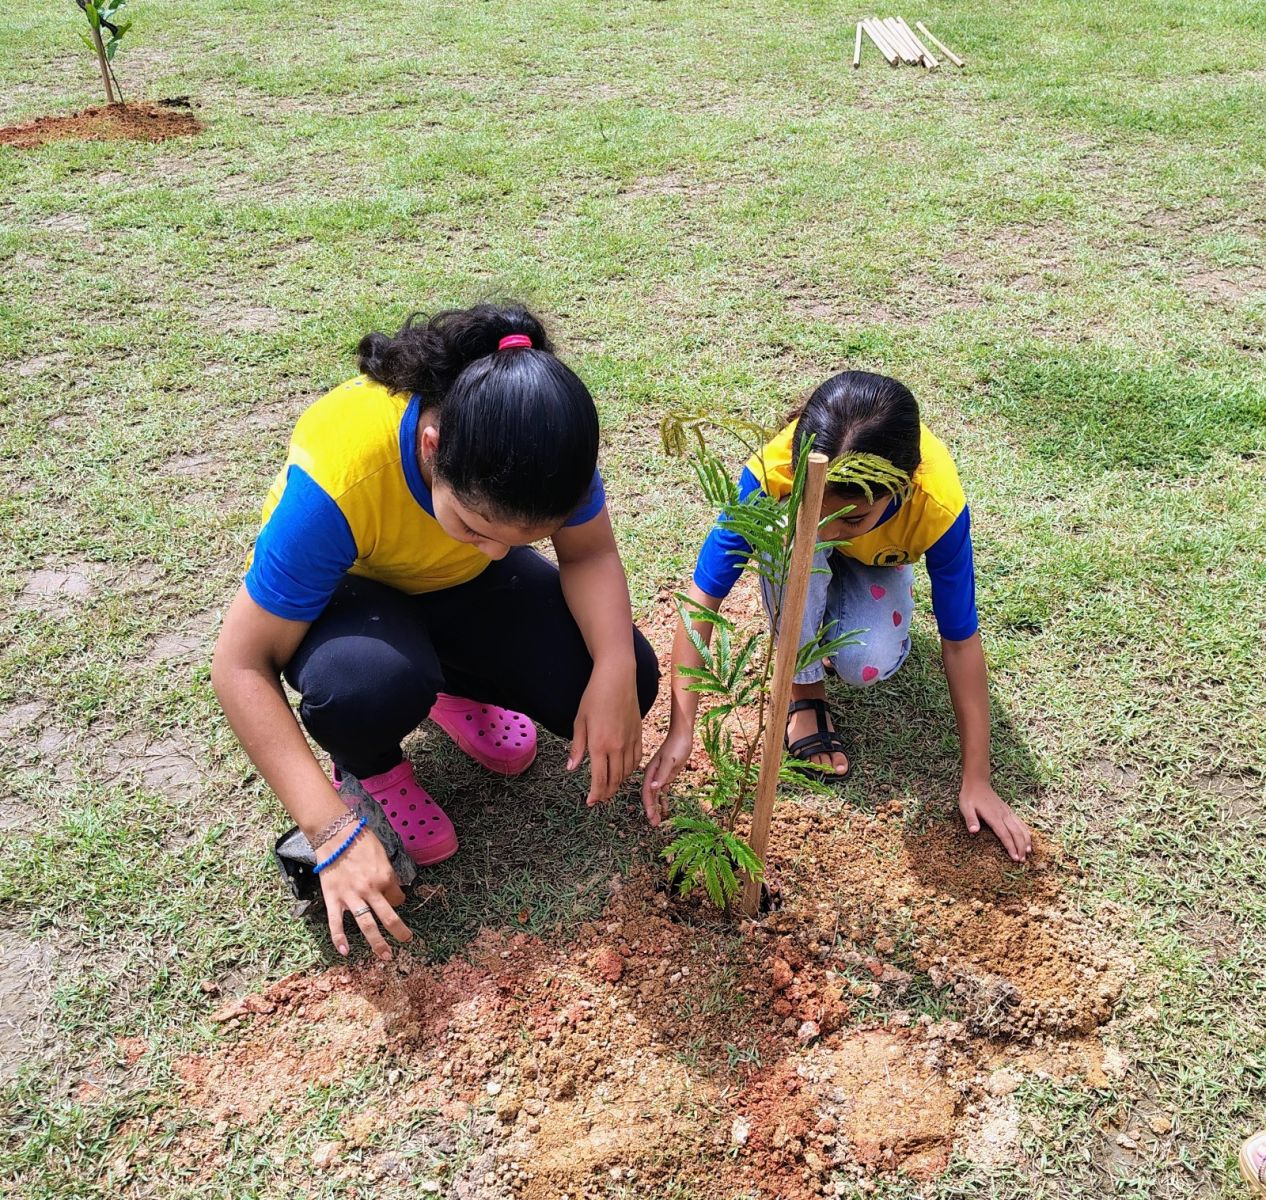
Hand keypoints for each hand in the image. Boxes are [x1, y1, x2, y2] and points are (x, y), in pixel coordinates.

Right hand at [318, 827, 412, 960]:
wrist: (335, 833)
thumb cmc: (360, 839)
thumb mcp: (382, 853)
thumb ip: (387, 873)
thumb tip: (391, 887)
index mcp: (385, 877)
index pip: (398, 898)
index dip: (398, 900)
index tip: (395, 901)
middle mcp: (371, 890)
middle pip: (389, 917)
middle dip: (400, 932)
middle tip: (406, 941)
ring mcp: (351, 896)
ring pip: (367, 925)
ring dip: (377, 943)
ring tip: (386, 956)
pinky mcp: (333, 899)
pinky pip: (336, 923)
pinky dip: (339, 939)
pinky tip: (345, 952)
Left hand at [567, 662, 642, 807]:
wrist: (617, 678)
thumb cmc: (594, 697)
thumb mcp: (579, 722)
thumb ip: (577, 747)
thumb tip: (572, 768)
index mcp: (600, 745)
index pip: (600, 780)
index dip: (596, 795)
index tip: (591, 802)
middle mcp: (617, 747)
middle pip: (615, 780)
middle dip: (606, 793)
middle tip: (599, 799)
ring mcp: (630, 741)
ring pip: (627, 772)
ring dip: (618, 783)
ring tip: (609, 787)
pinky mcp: (639, 734)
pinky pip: (637, 760)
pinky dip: (630, 770)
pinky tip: (623, 771)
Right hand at [640, 724, 692, 826]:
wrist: (683, 735)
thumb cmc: (677, 746)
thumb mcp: (671, 760)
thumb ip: (663, 774)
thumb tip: (654, 787)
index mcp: (651, 771)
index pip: (647, 792)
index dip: (648, 805)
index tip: (650, 817)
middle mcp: (653, 775)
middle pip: (650, 796)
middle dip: (651, 810)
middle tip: (655, 824)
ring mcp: (660, 776)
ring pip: (657, 795)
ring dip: (657, 807)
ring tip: (659, 820)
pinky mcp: (667, 775)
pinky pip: (664, 791)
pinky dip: (664, 800)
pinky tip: (665, 808)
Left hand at [959, 779, 1031, 862]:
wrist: (978, 783)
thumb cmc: (970, 797)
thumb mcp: (966, 807)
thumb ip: (971, 819)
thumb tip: (974, 831)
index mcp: (994, 816)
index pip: (1005, 835)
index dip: (1011, 847)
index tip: (1015, 858)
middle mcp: (1004, 815)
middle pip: (1016, 833)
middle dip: (1021, 847)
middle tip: (1022, 861)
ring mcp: (1008, 813)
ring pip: (1021, 828)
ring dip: (1026, 841)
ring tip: (1028, 852)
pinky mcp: (1009, 811)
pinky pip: (1021, 823)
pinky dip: (1026, 832)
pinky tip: (1028, 839)